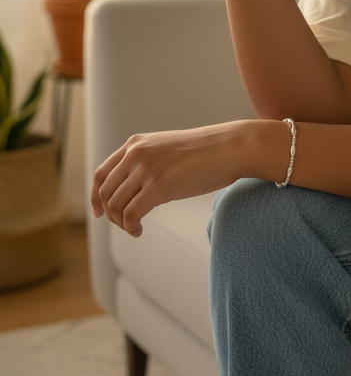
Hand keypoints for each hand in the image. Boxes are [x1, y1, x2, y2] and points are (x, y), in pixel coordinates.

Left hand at [91, 121, 250, 236]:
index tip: (100, 212)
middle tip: (124, 225)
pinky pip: (131, 215)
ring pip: (116, 206)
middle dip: (110, 214)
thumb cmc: (204, 152)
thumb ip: (147, 161)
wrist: (228, 148)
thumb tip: (134, 187)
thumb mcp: (166, 149)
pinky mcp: (159, 187)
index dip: (96, 196)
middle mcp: (136, 155)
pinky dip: (131, 228)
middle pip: (105, 192)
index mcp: (135, 144)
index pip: (101, 174)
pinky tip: (140, 231)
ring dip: (121, 223)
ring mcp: (146, 170)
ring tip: (135, 228)